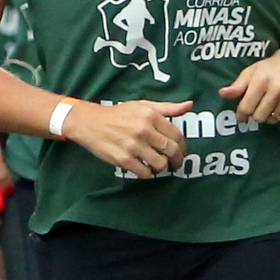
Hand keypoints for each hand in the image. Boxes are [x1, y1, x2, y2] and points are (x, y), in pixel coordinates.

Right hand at [67, 97, 192, 176]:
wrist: (90, 122)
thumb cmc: (119, 114)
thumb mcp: (143, 105)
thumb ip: (168, 108)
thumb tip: (189, 105)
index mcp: (151, 116)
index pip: (177, 135)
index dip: (183, 147)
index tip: (182, 152)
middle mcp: (144, 130)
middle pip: (171, 151)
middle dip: (177, 160)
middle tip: (176, 165)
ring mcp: (133, 145)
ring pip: (160, 164)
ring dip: (162, 168)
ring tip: (158, 166)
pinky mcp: (123, 159)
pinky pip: (144, 172)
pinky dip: (148, 174)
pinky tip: (145, 169)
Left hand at [222, 44, 279, 126]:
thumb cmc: (271, 66)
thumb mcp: (252, 71)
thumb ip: (238, 85)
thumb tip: (222, 94)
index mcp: (262, 80)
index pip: (247, 107)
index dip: (241, 114)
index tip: (241, 115)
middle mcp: (278, 88)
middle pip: (260, 117)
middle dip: (255, 115)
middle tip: (256, 109)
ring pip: (273, 120)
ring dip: (268, 117)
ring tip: (268, 107)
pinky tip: (278, 108)